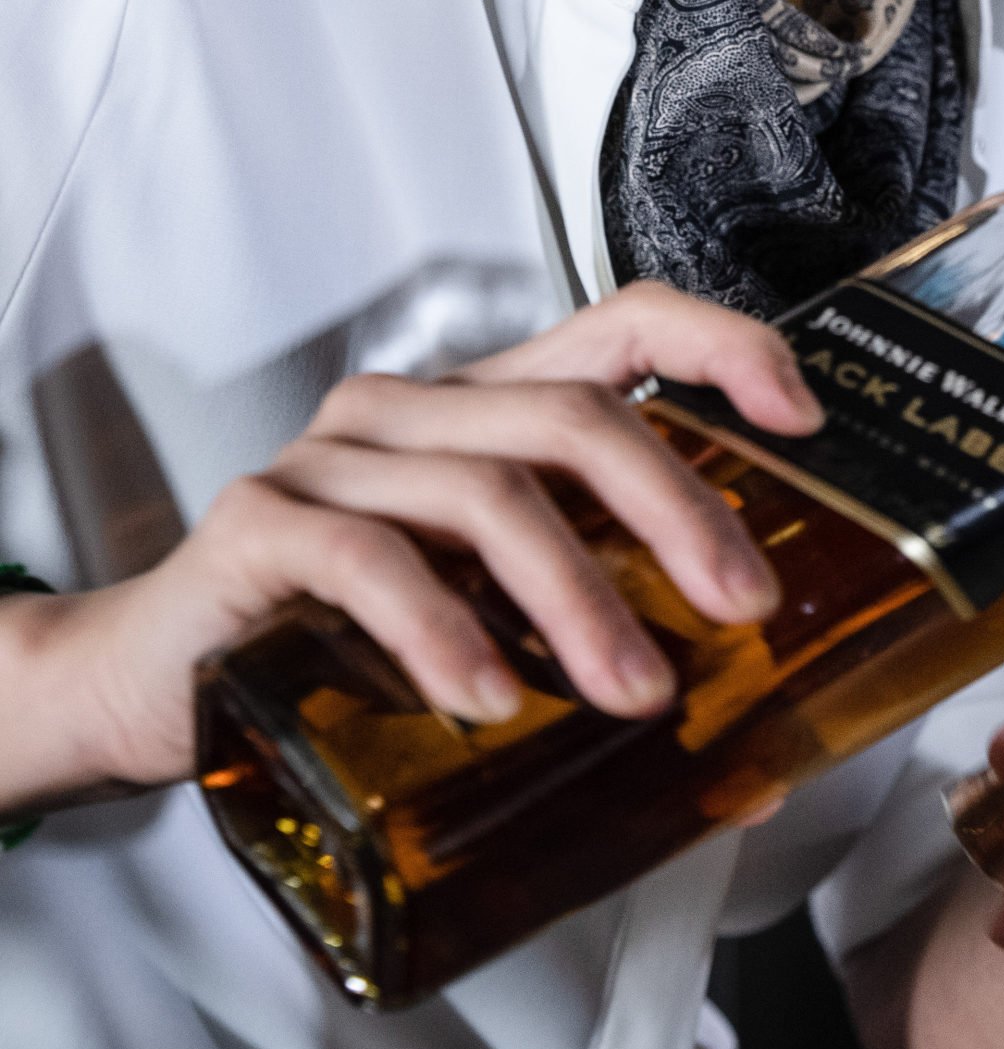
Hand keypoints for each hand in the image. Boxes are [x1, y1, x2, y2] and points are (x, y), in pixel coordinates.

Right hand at [0, 283, 819, 812]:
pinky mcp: (257, 524)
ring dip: (578, 598)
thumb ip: (598, 626)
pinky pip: (367, 561)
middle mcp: (414, 412)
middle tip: (742, 606)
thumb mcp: (488, 617)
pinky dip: (441, 632)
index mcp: (486, 408)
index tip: (802, 421)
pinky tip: (487, 702)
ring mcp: (330, 459)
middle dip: (676, 509)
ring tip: (636, 695)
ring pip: (488, 491)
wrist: (156, 682)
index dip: (721, 348)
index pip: (621, 322)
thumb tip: (761, 726)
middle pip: (575, 415)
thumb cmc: (344, 646)